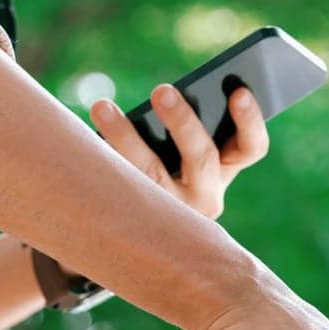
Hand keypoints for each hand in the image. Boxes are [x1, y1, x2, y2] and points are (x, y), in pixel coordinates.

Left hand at [89, 85, 268, 218]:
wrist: (138, 239)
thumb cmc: (161, 172)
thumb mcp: (180, 153)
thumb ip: (181, 129)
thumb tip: (161, 95)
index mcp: (224, 172)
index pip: (251, 148)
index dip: (249, 120)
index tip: (238, 91)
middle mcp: (206, 198)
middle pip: (202, 158)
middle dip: (183, 122)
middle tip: (162, 90)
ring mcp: (171, 216)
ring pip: (151, 174)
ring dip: (125, 136)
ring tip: (101, 106)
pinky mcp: (135, 223)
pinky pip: (119, 189)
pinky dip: (100, 160)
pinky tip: (78, 141)